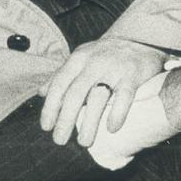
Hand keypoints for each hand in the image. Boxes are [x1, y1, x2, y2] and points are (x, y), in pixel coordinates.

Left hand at [40, 37, 166, 146]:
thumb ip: (62, 75)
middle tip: (60, 140)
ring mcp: (114, 69)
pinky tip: (112, 129)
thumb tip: (42, 93)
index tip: (46, 127)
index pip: (59, 85)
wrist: (139, 37)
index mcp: (78, 59)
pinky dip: (117, 113)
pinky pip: (124, 96)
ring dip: (89, 123)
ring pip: (98, 98)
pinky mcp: (133, 75)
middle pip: (75, 94)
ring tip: (84, 142)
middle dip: (65, 119)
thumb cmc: (103, 54)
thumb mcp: (80, 58)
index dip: (50, 107)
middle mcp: (94, 63)